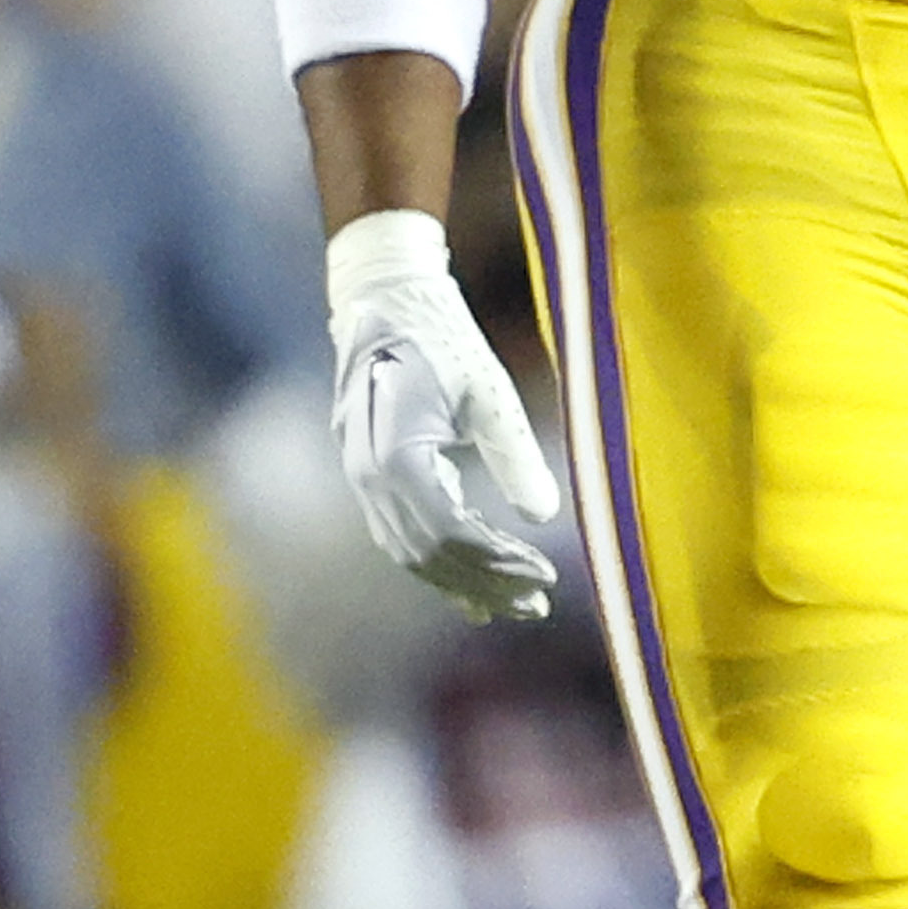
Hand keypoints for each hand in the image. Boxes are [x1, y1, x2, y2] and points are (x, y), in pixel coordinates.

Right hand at [323, 210, 561, 619]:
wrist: (386, 305)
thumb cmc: (443, 340)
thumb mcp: (490, 393)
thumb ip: (515, 455)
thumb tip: (545, 516)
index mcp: (394, 456)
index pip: (448, 533)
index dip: (497, 563)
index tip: (543, 578)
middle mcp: (368, 477)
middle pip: (427, 553)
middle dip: (484, 583)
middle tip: (537, 604)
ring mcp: (362, 479)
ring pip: (410, 551)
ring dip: (462, 581)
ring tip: (514, 603)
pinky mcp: (371, 476)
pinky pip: (403, 533)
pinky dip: (440, 562)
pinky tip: (474, 584)